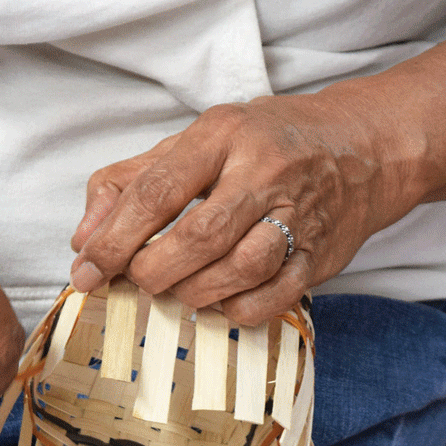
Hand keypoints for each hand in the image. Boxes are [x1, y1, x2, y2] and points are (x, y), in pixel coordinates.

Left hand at [69, 93, 415, 324]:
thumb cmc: (262, 145)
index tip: (85, 268)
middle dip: (153, 270)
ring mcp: (298, 216)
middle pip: (198, 236)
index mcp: (222, 135)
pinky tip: (219, 301)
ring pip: (238, 270)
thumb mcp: (193, 143)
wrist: (363, 147)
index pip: (156, 191)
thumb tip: (82, 239)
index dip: (114, 237)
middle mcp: (263, 172)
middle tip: (137, 279)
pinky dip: (235, 310)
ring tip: (176, 289)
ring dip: (193, 292)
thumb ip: (128, 182)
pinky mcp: (321, 255)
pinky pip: (272, 298)